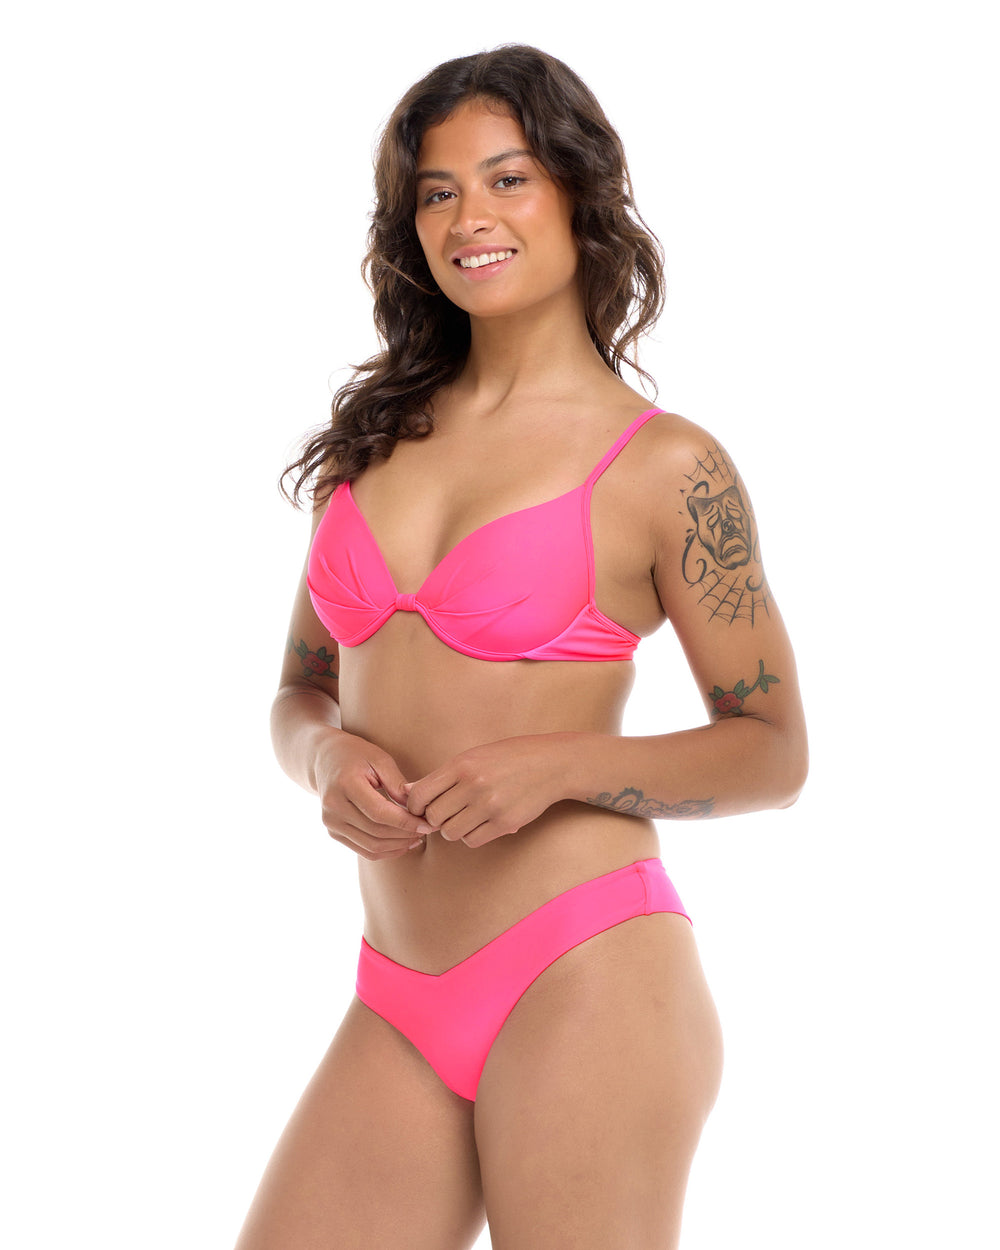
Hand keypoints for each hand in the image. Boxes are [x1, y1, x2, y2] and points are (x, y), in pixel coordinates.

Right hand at [313, 731, 436, 859]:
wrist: (324, 758)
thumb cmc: (356, 754)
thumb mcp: (379, 759)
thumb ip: (398, 783)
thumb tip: (416, 809)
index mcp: (345, 784)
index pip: (380, 813)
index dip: (407, 823)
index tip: (428, 824)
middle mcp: (333, 807)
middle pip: (376, 832)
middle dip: (406, 835)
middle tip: (428, 830)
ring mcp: (331, 822)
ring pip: (371, 846)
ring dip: (398, 846)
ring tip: (418, 837)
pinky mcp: (333, 832)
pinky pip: (363, 850)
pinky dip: (386, 851)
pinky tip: (403, 843)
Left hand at [404, 735, 568, 848]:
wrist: (551, 764)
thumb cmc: (509, 757)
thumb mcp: (474, 756)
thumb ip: (442, 776)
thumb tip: (407, 793)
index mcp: (462, 765)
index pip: (419, 794)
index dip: (414, 805)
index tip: (421, 806)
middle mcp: (474, 785)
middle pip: (432, 817)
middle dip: (434, 818)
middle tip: (445, 813)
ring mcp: (490, 806)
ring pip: (451, 833)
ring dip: (453, 829)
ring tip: (464, 817)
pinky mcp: (505, 823)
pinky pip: (472, 840)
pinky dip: (471, 836)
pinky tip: (480, 823)